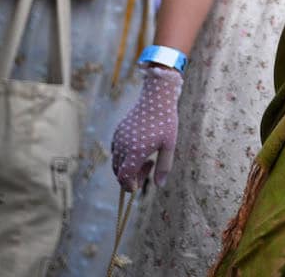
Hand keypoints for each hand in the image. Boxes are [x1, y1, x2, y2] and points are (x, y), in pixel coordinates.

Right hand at [110, 66, 183, 190]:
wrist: (156, 97)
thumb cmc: (165, 121)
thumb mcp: (169, 145)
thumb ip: (164, 166)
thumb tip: (159, 185)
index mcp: (135, 151)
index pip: (125, 178)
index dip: (130, 186)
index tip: (139, 186)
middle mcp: (123, 146)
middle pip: (119, 172)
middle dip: (131, 177)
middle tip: (150, 167)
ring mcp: (118, 138)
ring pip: (116, 162)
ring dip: (127, 167)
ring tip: (146, 158)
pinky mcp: (117, 132)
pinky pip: (115, 151)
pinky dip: (123, 157)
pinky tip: (138, 149)